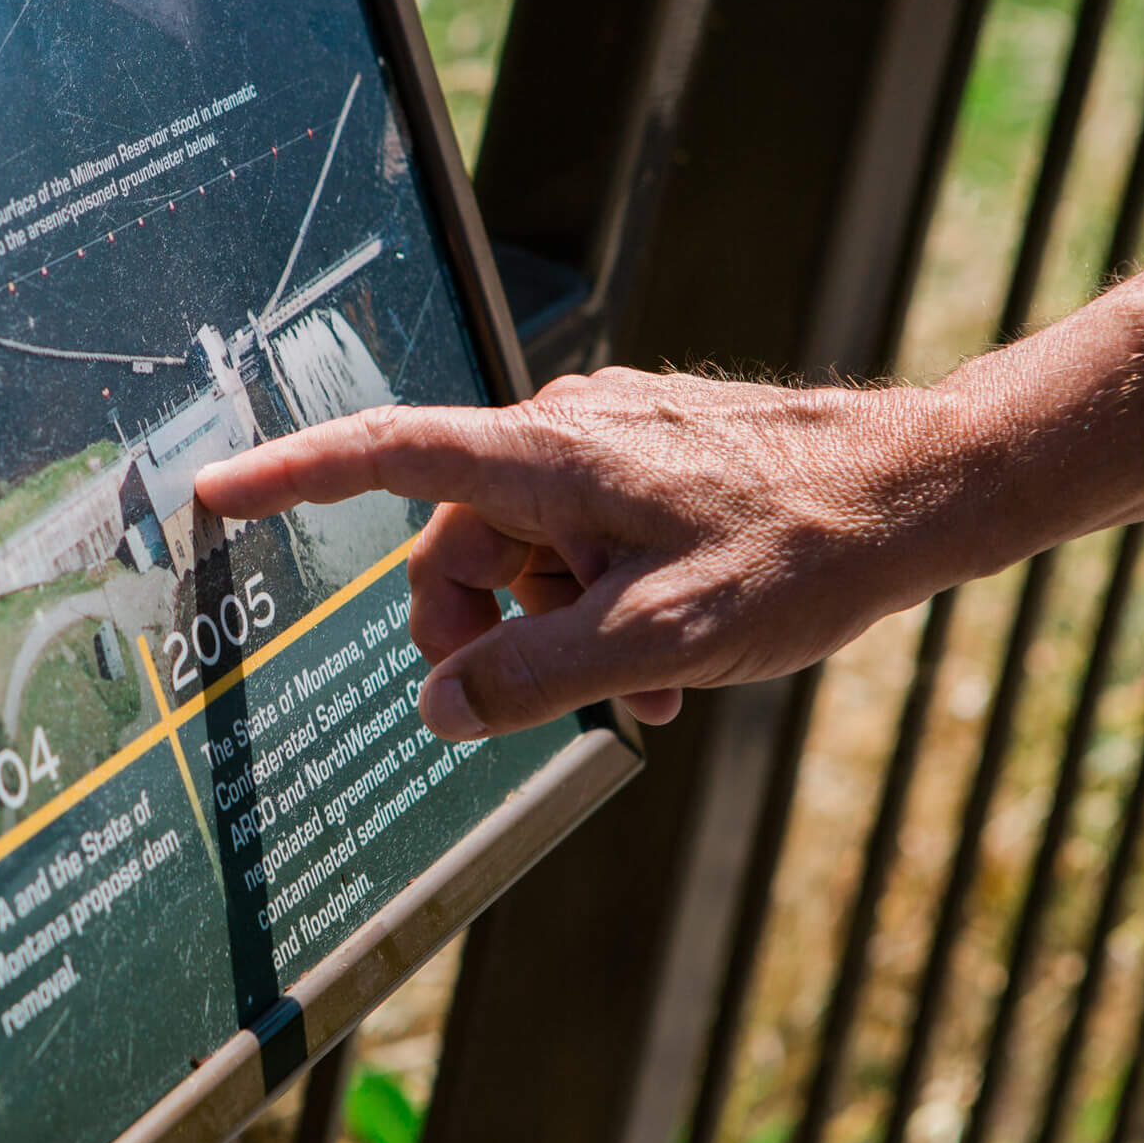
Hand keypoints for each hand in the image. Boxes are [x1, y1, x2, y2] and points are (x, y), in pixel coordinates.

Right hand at [190, 369, 975, 739]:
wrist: (927, 489)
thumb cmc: (804, 551)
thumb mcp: (658, 640)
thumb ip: (535, 678)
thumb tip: (443, 708)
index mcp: (546, 459)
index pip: (383, 455)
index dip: (289, 476)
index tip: (216, 492)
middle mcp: (565, 434)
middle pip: (456, 541)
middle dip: (479, 632)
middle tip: (535, 703)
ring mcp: (612, 443)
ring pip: (529, 551)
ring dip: (559, 628)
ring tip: (649, 688)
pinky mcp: (653, 461)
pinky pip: (586, 539)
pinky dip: (604, 603)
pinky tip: (671, 657)